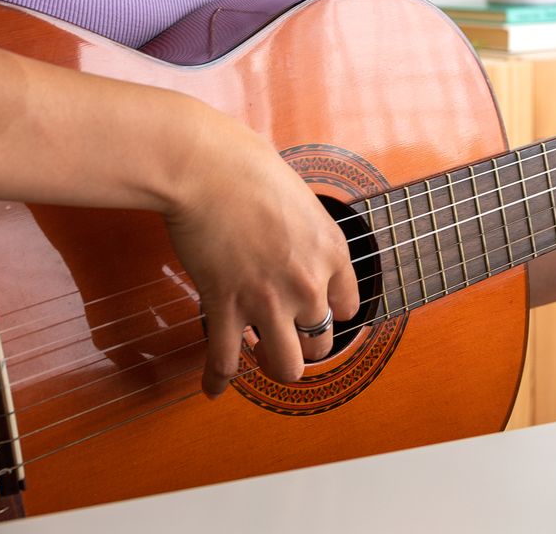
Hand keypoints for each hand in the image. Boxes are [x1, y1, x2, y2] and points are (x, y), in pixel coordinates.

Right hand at [162, 108, 358, 396]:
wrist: (207, 168)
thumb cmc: (246, 168)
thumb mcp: (299, 199)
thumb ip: (304, 232)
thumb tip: (294, 242)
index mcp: (331, 252)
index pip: (348, 307)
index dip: (331, 314)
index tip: (318, 314)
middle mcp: (308, 283)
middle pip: (320, 342)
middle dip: (304, 343)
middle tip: (286, 336)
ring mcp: (268, 301)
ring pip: (285, 366)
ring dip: (274, 366)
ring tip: (261, 359)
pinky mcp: (226, 307)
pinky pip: (225, 361)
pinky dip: (217, 380)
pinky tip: (213, 388)